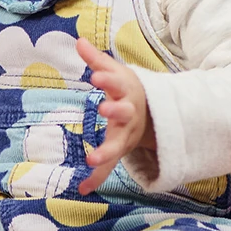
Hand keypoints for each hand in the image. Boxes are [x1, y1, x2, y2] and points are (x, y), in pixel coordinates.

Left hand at [75, 38, 154, 195]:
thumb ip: (97, 60)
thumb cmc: (129, 89)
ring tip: (90, 160)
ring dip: (105, 153)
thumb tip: (78, 40)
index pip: (118, 85)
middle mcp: (128, 116)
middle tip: (102, 109)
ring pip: (117, 146)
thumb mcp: (115, 72)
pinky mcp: (120, 150)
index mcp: (127, 93)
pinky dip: (97, 179)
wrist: (153, 113)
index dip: (108, 81)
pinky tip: (82, 189)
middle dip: (115, 111)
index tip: (95, 77)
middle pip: (124, 114)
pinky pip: (109, 167)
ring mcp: (126, 136)